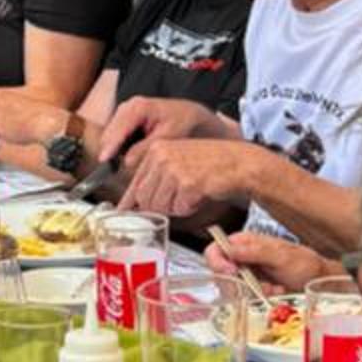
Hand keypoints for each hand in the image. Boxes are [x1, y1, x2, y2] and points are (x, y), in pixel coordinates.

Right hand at [100, 93, 221, 162]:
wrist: (186, 113)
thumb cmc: (180, 122)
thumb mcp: (167, 136)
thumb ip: (146, 148)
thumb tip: (127, 162)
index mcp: (139, 107)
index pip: (119, 129)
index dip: (111, 146)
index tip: (103, 160)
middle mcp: (128, 106)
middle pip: (110, 132)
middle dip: (111, 150)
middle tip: (115, 169)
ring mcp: (124, 111)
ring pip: (110, 135)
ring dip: (115, 149)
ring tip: (130, 160)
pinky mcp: (123, 119)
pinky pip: (115, 136)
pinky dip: (120, 146)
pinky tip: (132, 152)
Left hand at [120, 136, 244, 220]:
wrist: (238, 162)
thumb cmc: (210, 164)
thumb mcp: (178, 162)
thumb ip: (156, 178)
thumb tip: (136, 202)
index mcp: (157, 150)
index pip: (136, 182)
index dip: (130, 201)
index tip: (124, 211)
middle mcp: (162, 157)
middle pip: (145, 198)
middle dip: (159, 206)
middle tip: (177, 201)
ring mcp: (174, 169)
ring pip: (160, 206)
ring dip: (175, 208)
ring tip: (190, 195)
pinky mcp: (187, 183)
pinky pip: (179, 208)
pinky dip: (189, 208)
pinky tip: (198, 195)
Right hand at [205, 229, 330, 296]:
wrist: (317, 280)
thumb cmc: (303, 263)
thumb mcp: (281, 256)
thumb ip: (255, 251)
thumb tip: (230, 249)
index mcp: (245, 242)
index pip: (215, 249)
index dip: (217, 262)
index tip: (232, 273)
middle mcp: (241, 257)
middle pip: (219, 273)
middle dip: (239, 283)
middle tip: (260, 285)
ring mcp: (246, 274)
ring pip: (231, 288)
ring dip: (252, 292)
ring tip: (274, 287)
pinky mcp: (252, 290)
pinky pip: (244, 298)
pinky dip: (259, 298)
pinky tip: (275, 292)